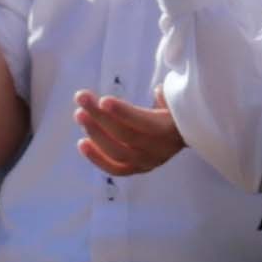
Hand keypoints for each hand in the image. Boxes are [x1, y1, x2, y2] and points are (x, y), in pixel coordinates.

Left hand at [68, 91, 185, 177]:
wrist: (182, 134)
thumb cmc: (173, 110)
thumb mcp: (176, 99)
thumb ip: (167, 96)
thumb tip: (159, 91)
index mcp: (170, 130)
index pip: (144, 123)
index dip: (123, 113)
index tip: (103, 100)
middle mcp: (159, 150)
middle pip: (125, 136)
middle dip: (100, 116)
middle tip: (81, 97)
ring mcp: (146, 162)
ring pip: (117, 153)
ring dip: (95, 134)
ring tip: (79, 114)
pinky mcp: (136, 170)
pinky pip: (115, 169)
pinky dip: (97, 158)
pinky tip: (82, 143)